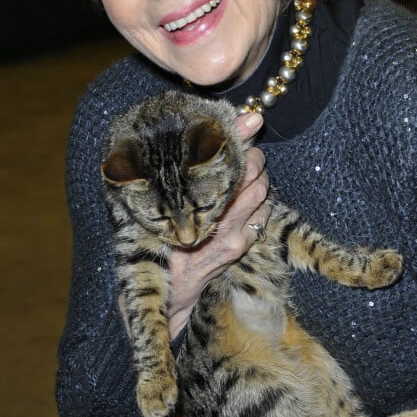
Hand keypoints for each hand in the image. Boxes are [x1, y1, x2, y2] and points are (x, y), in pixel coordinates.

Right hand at [167, 113, 270, 338]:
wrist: (165, 293)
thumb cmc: (152, 244)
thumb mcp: (153, 211)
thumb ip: (169, 177)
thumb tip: (182, 150)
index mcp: (190, 204)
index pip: (223, 162)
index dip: (238, 140)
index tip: (246, 124)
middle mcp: (213, 217)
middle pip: (247, 174)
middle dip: (253, 157)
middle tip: (248, 149)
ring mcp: (229, 235)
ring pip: (259, 193)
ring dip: (261, 177)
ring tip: (253, 169)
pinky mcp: (238, 248)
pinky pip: (263, 218)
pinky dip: (264, 202)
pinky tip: (256, 197)